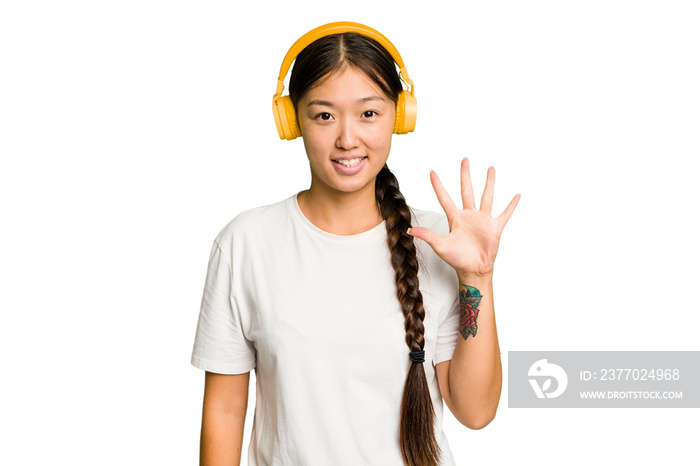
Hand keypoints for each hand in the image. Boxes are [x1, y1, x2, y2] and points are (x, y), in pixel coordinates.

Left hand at [408, 158, 519, 276]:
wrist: (473, 269)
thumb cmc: (457, 259)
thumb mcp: (440, 246)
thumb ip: (427, 235)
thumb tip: (410, 230)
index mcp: (455, 218)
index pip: (444, 198)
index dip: (438, 186)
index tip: (432, 172)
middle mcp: (469, 215)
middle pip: (466, 190)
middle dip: (465, 175)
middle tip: (464, 160)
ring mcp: (483, 220)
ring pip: (486, 196)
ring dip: (489, 183)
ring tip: (490, 169)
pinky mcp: (495, 227)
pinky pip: (504, 214)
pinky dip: (511, 205)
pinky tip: (517, 196)